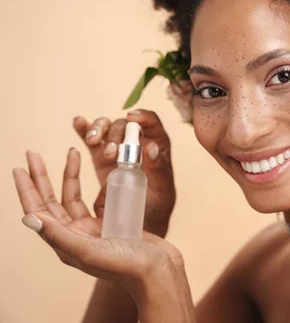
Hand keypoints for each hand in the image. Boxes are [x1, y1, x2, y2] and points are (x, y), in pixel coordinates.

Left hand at [13, 149, 183, 293]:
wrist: (159, 272)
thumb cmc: (127, 266)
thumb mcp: (90, 250)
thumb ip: (60, 235)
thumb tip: (29, 218)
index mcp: (66, 243)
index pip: (39, 211)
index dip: (27, 189)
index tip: (20, 167)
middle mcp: (76, 235)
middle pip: (52, 201)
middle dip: (42, 176)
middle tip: (34, 153)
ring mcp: (94, 229)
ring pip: (74, 197)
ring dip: (70, 175)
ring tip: (72, 152)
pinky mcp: (112, 224)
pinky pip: (97, 199)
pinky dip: (94, 183)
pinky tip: (96, 171)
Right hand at [72, 110, 175, 236]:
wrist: (139, 222)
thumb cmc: (157, 205)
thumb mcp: (163, 189)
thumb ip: (159, 169)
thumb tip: (151, 146)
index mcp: (158, 147)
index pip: (152, 124)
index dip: (143, 116)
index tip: (132, 117)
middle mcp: (138, 144)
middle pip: (125, 125)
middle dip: (116, 132)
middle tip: (111, 152)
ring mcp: (119, 149)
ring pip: (107, 128)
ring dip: (98, 129)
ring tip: (93, 141)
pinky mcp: (101, 158)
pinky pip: (92, 140)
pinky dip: (84, 128)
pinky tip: (78, 122)